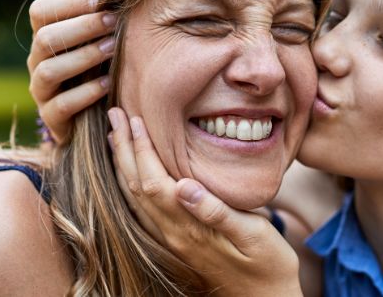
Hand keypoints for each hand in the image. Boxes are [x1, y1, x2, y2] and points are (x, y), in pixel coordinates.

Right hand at [27, 0, 115, 143]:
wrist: (92, 118)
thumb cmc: (99, 68)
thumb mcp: (98, 40)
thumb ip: (100, 15)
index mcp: (44, 37)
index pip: (40, 11)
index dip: (68, 3)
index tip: (101, 0)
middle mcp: (36, 62)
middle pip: (45, 38)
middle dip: (82, 27)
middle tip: (113, 21)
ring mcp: (40, 91)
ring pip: (50, 70)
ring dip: (84, 57)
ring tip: (113, 49)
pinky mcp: (51, 119)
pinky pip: (61, 105)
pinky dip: (86, 93)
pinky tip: (108, 84)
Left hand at [107, 107, 302, 296]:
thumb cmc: (269, 266)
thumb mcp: (254, 235)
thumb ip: (218, 212)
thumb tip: (184, 186)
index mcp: (190, 228)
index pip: (154, 181)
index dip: (142, 148)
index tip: (134, 119)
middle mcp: (174, 235)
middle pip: (137, 187)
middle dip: (124, 149)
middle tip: (114, 115)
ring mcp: (173, 242)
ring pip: (135, 199)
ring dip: (124, 165)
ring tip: (117, 137)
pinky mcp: (178, 244)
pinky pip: (143, 210)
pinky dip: (133, 184)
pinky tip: (133, 173)